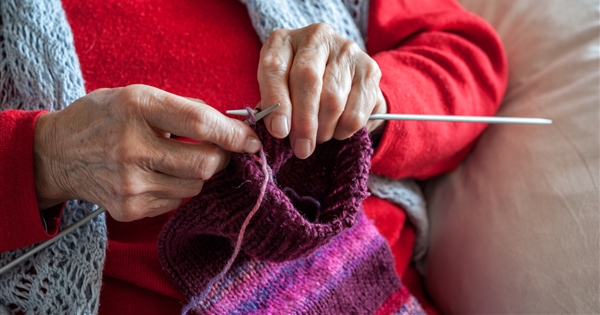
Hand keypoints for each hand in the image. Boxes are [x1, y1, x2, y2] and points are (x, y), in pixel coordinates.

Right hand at [33, 85, 260, 220]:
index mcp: (137, 108)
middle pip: (205, 164)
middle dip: (222, 158)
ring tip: (177, 159)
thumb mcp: (139, 96)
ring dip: (199, 173)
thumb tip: (233, 125)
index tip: (252, 140)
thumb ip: (185, 109)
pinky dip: (178, 188)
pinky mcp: (129, 209)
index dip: (233, 134)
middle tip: (218, 151)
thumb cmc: (105, 118)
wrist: (57, 154)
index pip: (200, 124)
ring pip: (196, 186)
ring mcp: (129, 183)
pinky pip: (177, 201)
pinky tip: (157, 175)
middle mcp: (132, 147)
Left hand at [257, 23, 386, 158]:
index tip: (279, 131)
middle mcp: (315, 37)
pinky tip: (337, 130)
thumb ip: (274, 108)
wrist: (341, 84)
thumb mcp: (280, 94)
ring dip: (324, 128)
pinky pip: (356, 110)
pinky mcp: (369, 69)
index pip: (274, 67)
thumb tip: (278, 129)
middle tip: (302, 148)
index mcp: (283, 41)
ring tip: (319, 137)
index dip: (277, 102)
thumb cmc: (299, 92)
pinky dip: (345, 129)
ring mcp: (345, 50)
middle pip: (307, 80)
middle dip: (303, 121)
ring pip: (333, 98)